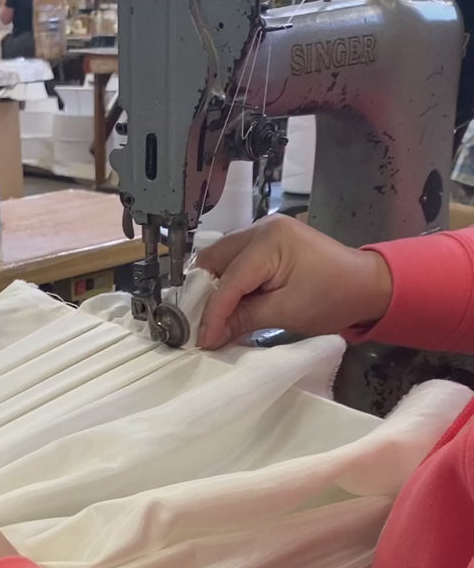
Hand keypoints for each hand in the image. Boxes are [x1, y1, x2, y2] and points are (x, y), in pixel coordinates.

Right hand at [196, 215, 392, 349]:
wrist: (366, 284)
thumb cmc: (333, 298)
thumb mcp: (286, 313)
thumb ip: (244, 319)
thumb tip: (210, 336)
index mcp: (269, 241)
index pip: (228, 280)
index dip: (212, 313)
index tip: (200, 341)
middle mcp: (261, 227)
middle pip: (214, 259)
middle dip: (205, 293)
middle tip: (203, 325)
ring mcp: (264, 230)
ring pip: (222, 258)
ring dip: (216, 287)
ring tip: (216, 316)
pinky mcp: (268, 240)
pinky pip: (237, 259)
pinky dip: (230, 281)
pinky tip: (233, 303)